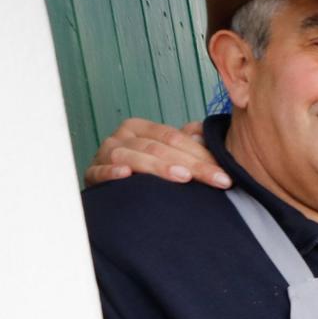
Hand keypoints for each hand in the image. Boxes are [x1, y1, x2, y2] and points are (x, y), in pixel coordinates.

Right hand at [82, 118, 229, 188]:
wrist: (110, 189)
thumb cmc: (144, 170)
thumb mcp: (167, 154)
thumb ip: (187, 144)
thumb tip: (204, 134)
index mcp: (141, 128)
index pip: (175, 138)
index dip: (202, 154)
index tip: (226, 173)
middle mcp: (122, 137)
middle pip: (159, 148)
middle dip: (192, 165)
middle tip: (217, 180)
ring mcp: (105, 154)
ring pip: (133, 156)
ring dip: (157, 166)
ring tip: (182, 177)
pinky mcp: (92, 173)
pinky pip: (100, 171)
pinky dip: (111, 172)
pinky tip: (125, 174)